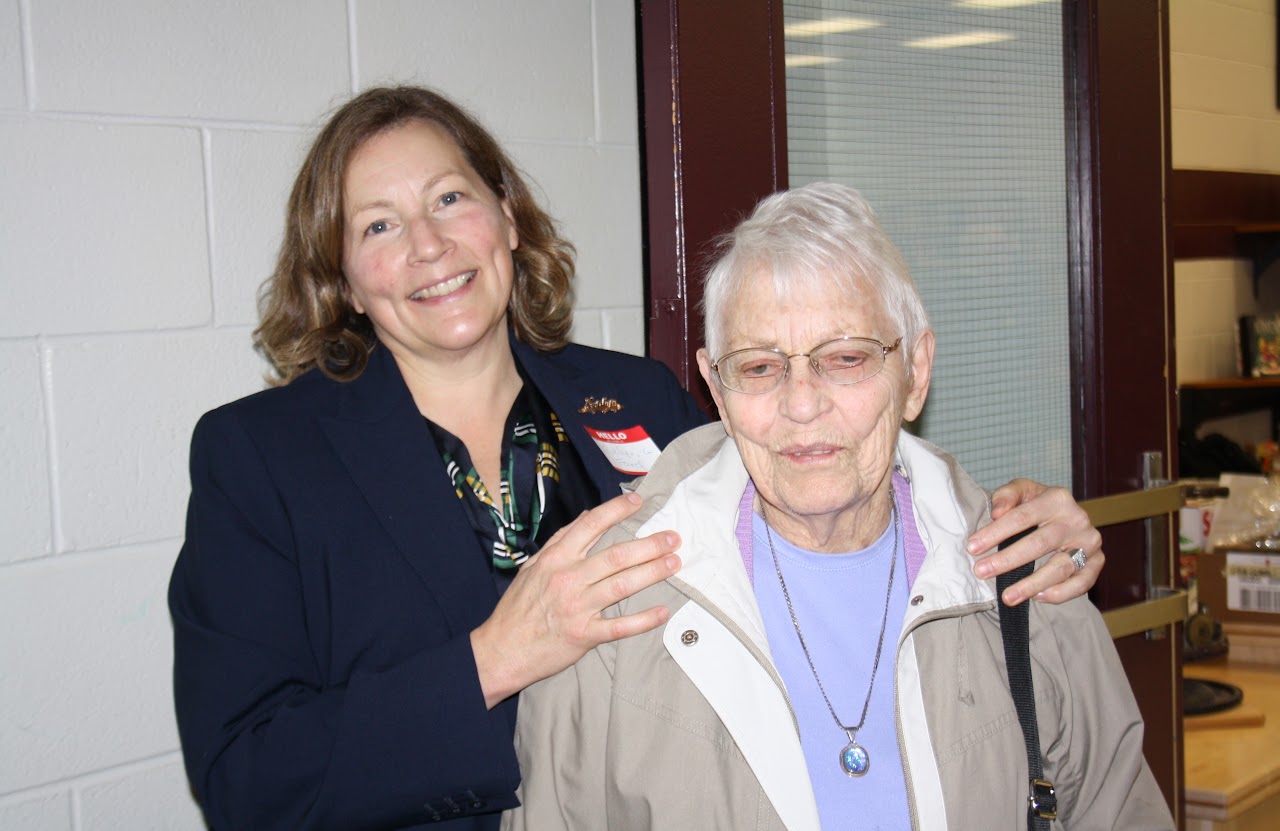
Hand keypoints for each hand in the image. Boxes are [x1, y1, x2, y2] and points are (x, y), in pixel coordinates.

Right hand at [471, 492, 681, 708]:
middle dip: (649, 545)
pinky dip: (643, 620)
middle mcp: (569, 579)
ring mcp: (578, 608)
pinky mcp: (584, 635)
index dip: (617, 511)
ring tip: (674, 563)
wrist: (501, 650)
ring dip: (652, 573)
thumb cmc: (518, 608)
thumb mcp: (533, 567)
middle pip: (616, 556)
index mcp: (556, 559)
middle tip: (673, 538)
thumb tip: (586, 518)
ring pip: (622, 585)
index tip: (639, 502)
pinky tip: (662, 612)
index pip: (591, 526)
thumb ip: (561, 541)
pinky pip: (620, 626)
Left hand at [967, 479, 1102, 606]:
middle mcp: (1077, 520)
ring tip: (1006, 596)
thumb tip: (997, 512)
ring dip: (1031, 584)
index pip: (1022, 516)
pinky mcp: (1097, 562)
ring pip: (1060, 568)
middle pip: (1039, 544)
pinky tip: (1037, 598)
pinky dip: (1060, 593)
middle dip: (1007, 560)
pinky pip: (1081, 583)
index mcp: (1057, 498)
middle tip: (981, 572)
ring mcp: (1090, 542)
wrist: (1065, 517)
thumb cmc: (1036, 505)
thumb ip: (1006, 496)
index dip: (996, 532)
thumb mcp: (1021, 491)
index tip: (972, 547)